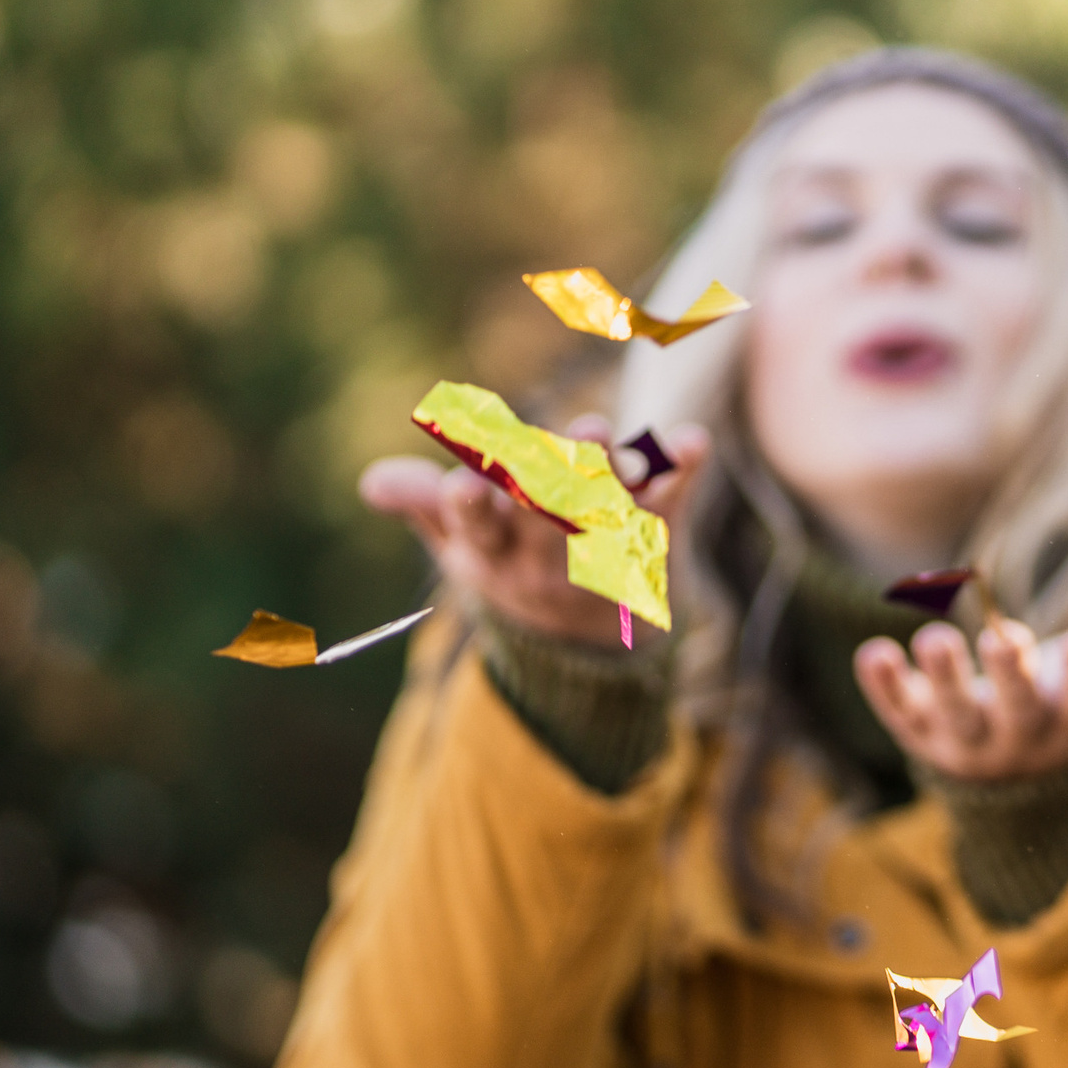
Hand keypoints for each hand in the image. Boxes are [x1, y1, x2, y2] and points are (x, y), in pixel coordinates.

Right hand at [357, 418, 708, 649]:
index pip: (478, 527)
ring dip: (608, 471)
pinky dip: (683, 472)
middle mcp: (548, 554)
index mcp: (492, 550)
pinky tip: (695, 441)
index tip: (464, 484)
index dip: (472, 507)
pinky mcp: (654, 533)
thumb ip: (423, 506)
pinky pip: (672, 503)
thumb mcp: (457, 541)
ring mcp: (604, 544)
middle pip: (548, 517)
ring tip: (601, 432)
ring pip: (606, 508)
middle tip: (559, 440)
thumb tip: (372, 484)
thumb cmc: (506, 558)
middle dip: (553, 480)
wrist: (588, 635)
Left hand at [854, 618, 1067, 781]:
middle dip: (1013, 676)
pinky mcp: (918, 731)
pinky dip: (885, 688)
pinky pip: (899, 713)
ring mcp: (964, 740)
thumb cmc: (1061, 705)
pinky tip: (873, 654)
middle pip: (1018, 712)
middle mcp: (1018, 740)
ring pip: (955, 715)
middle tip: (1007, 639)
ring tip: (935, 638)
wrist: (1004, 779)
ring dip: (945, 679)